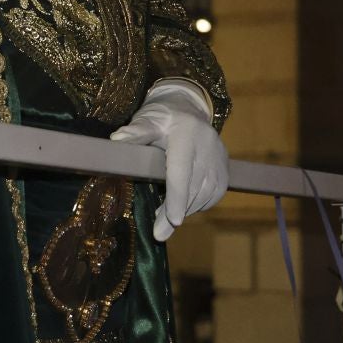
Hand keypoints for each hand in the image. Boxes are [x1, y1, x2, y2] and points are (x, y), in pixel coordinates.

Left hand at [110, 80, 227, 241]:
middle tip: (159, 234)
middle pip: (194, 187)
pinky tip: (184, 207)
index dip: (177, 197)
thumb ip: (135, 132)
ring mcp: (219, 156)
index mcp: (186, 133)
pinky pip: (215, 193)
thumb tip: (117, 139)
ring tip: (166, 218)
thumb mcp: (147, 119)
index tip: (173, 221)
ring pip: (206, 193)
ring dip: (187, 209)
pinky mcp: (225, 166)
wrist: (188, 109)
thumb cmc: (162, 117)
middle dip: (176, 212)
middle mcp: (208, 144)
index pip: (182, 171)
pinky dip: (200, 204)